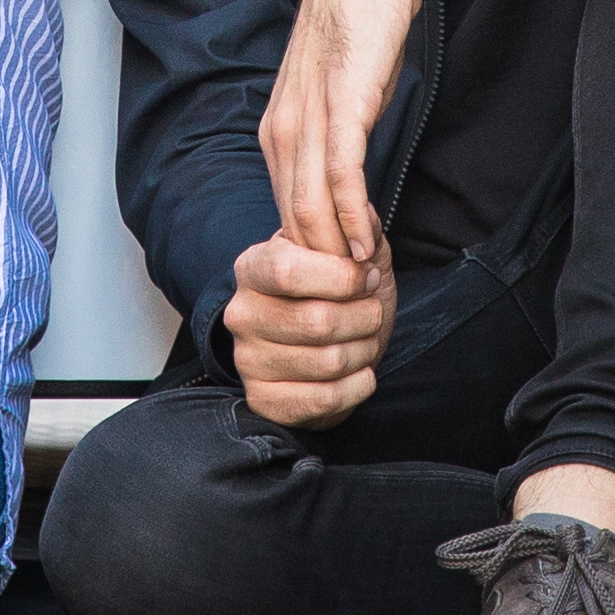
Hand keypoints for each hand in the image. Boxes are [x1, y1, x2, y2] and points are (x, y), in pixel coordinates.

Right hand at [219, 232, 388, 426]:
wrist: (322, 352)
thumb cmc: (336, 297)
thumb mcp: (349, 257)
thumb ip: (359, 232)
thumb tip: (364, 214)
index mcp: (253, 267)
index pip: (288, 272)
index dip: (342, 278)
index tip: (369, 278)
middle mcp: (241, 313)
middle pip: (317, 321)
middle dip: (364, 318)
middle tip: (373, 314)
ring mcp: (248, 360)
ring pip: (327, 361)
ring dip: (365, 351)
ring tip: (366, 341)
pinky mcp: (263, 399)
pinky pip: (325, 398)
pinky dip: (358, 386)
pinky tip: (360, 373)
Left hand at [256, 0, 420, 279]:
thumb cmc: (357, 32)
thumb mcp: (334, 97)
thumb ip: (332, 142)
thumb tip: (344, 188)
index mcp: (278, 131)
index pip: (287, 212)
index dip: (312, 254)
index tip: (338, 281)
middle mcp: (282, 131)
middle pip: (293, 220)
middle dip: (322, 265)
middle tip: (353, 297)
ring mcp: (308, 121)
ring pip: (310, 207)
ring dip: (337, 251)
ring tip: (363, 281)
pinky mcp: (341, 109)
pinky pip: (340, 178)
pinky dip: (352, 217)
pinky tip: (367, 244)